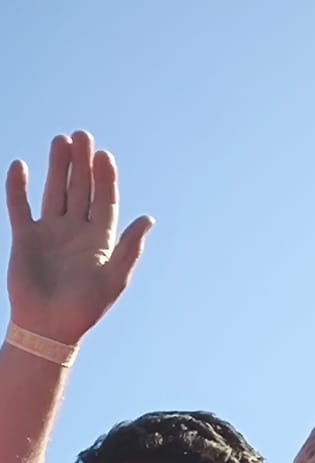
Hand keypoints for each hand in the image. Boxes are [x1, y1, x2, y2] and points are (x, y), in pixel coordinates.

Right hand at [5, 132, 152, 344]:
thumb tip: (148, 218)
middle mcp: (77, 231)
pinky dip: (19, 188)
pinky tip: (22, 166)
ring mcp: (51, 232)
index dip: (105, 178)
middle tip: (82, 135)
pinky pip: (20, 207)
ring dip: (57, 167)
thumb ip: (130, 247)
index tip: (105, 155)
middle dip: (81, 163)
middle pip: (80, 189)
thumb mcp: (115, 278)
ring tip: (60, 141)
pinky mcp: (25, 238)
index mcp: (101, 240)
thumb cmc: (86, 308)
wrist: (50, 327)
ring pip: (55, 192)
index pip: (104, 201)